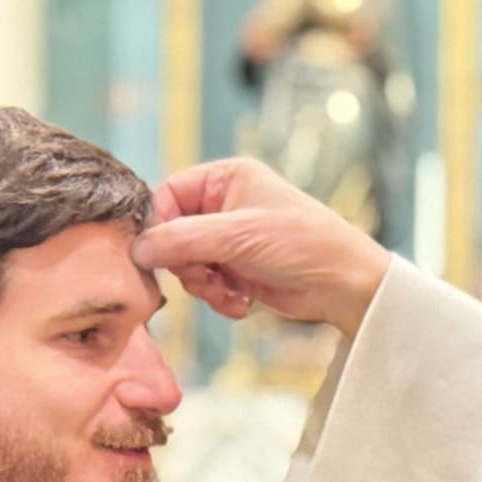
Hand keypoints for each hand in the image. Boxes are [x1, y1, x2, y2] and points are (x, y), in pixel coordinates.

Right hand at [133, 160, 392, 336]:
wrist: (343, 284)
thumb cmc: (301, 243)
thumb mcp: (237, 235)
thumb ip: (183, 239)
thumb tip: (137, 249)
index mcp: (226, 178)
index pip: (168, 194)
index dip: (159, 225)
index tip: (158, 254)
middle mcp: (225, 204)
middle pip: (173, 233)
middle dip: (186, 263)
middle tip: (204, 277)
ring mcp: (231, 239)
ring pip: (187, 263)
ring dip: (202, 285)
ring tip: (228, 293)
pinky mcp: (238, 269)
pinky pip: (206, 283)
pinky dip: (218, 297)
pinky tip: (241, 304)